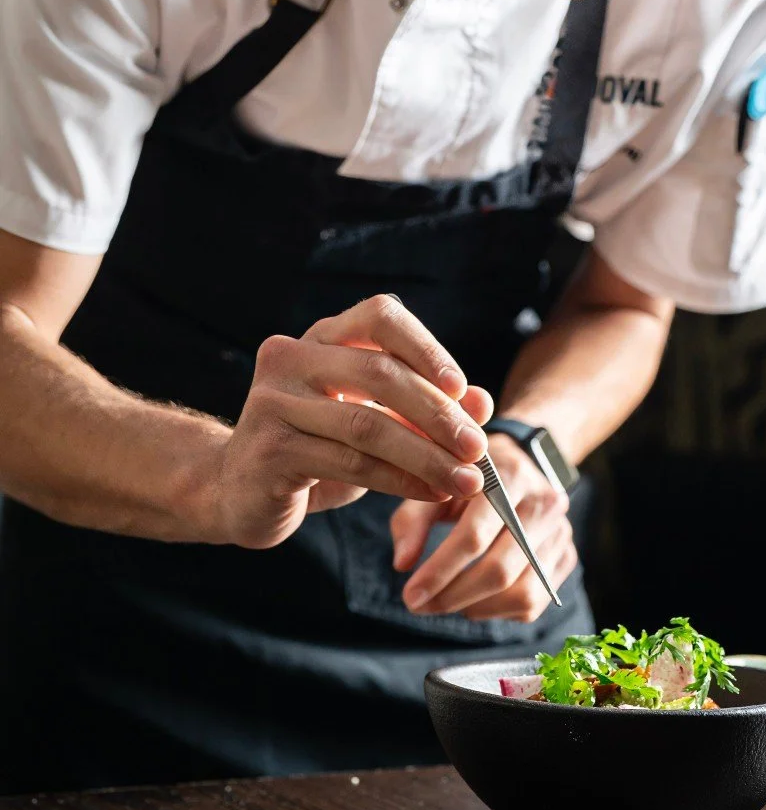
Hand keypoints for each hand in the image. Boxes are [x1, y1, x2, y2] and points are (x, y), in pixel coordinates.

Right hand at [210, 295, 492, 548]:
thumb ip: (425, 406)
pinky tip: (429, 492)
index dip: (425, 347)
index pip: (379, 317)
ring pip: (366, 425)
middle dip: (437, 413)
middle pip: (379, 373)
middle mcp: (291, 358)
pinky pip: (349, 464)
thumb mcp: (376, 421)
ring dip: (426, 455)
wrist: (240, 491)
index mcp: (321, 337)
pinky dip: (399, 480)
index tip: (461, 387)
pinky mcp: (270, 450)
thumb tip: (482, 402)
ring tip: (466, 480)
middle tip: (476, 447)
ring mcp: (274, 402)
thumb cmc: (318, 448)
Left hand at [389, 433, 577, 622]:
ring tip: (446, 602)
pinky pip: (534, 602)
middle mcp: (544, 503)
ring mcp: (561, 532)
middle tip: (420, 606)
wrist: (520, 465)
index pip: (475, 535)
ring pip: (521, 592)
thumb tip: (402, 564)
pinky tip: (474, 599)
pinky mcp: (566, 556)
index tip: (410, 595)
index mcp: (510, 476)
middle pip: (499, 569)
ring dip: (475, 608)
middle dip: (453, 596)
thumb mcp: (437, 484)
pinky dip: (498, 611)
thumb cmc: (469, 478)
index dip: (439, 571)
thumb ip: (413, 519)